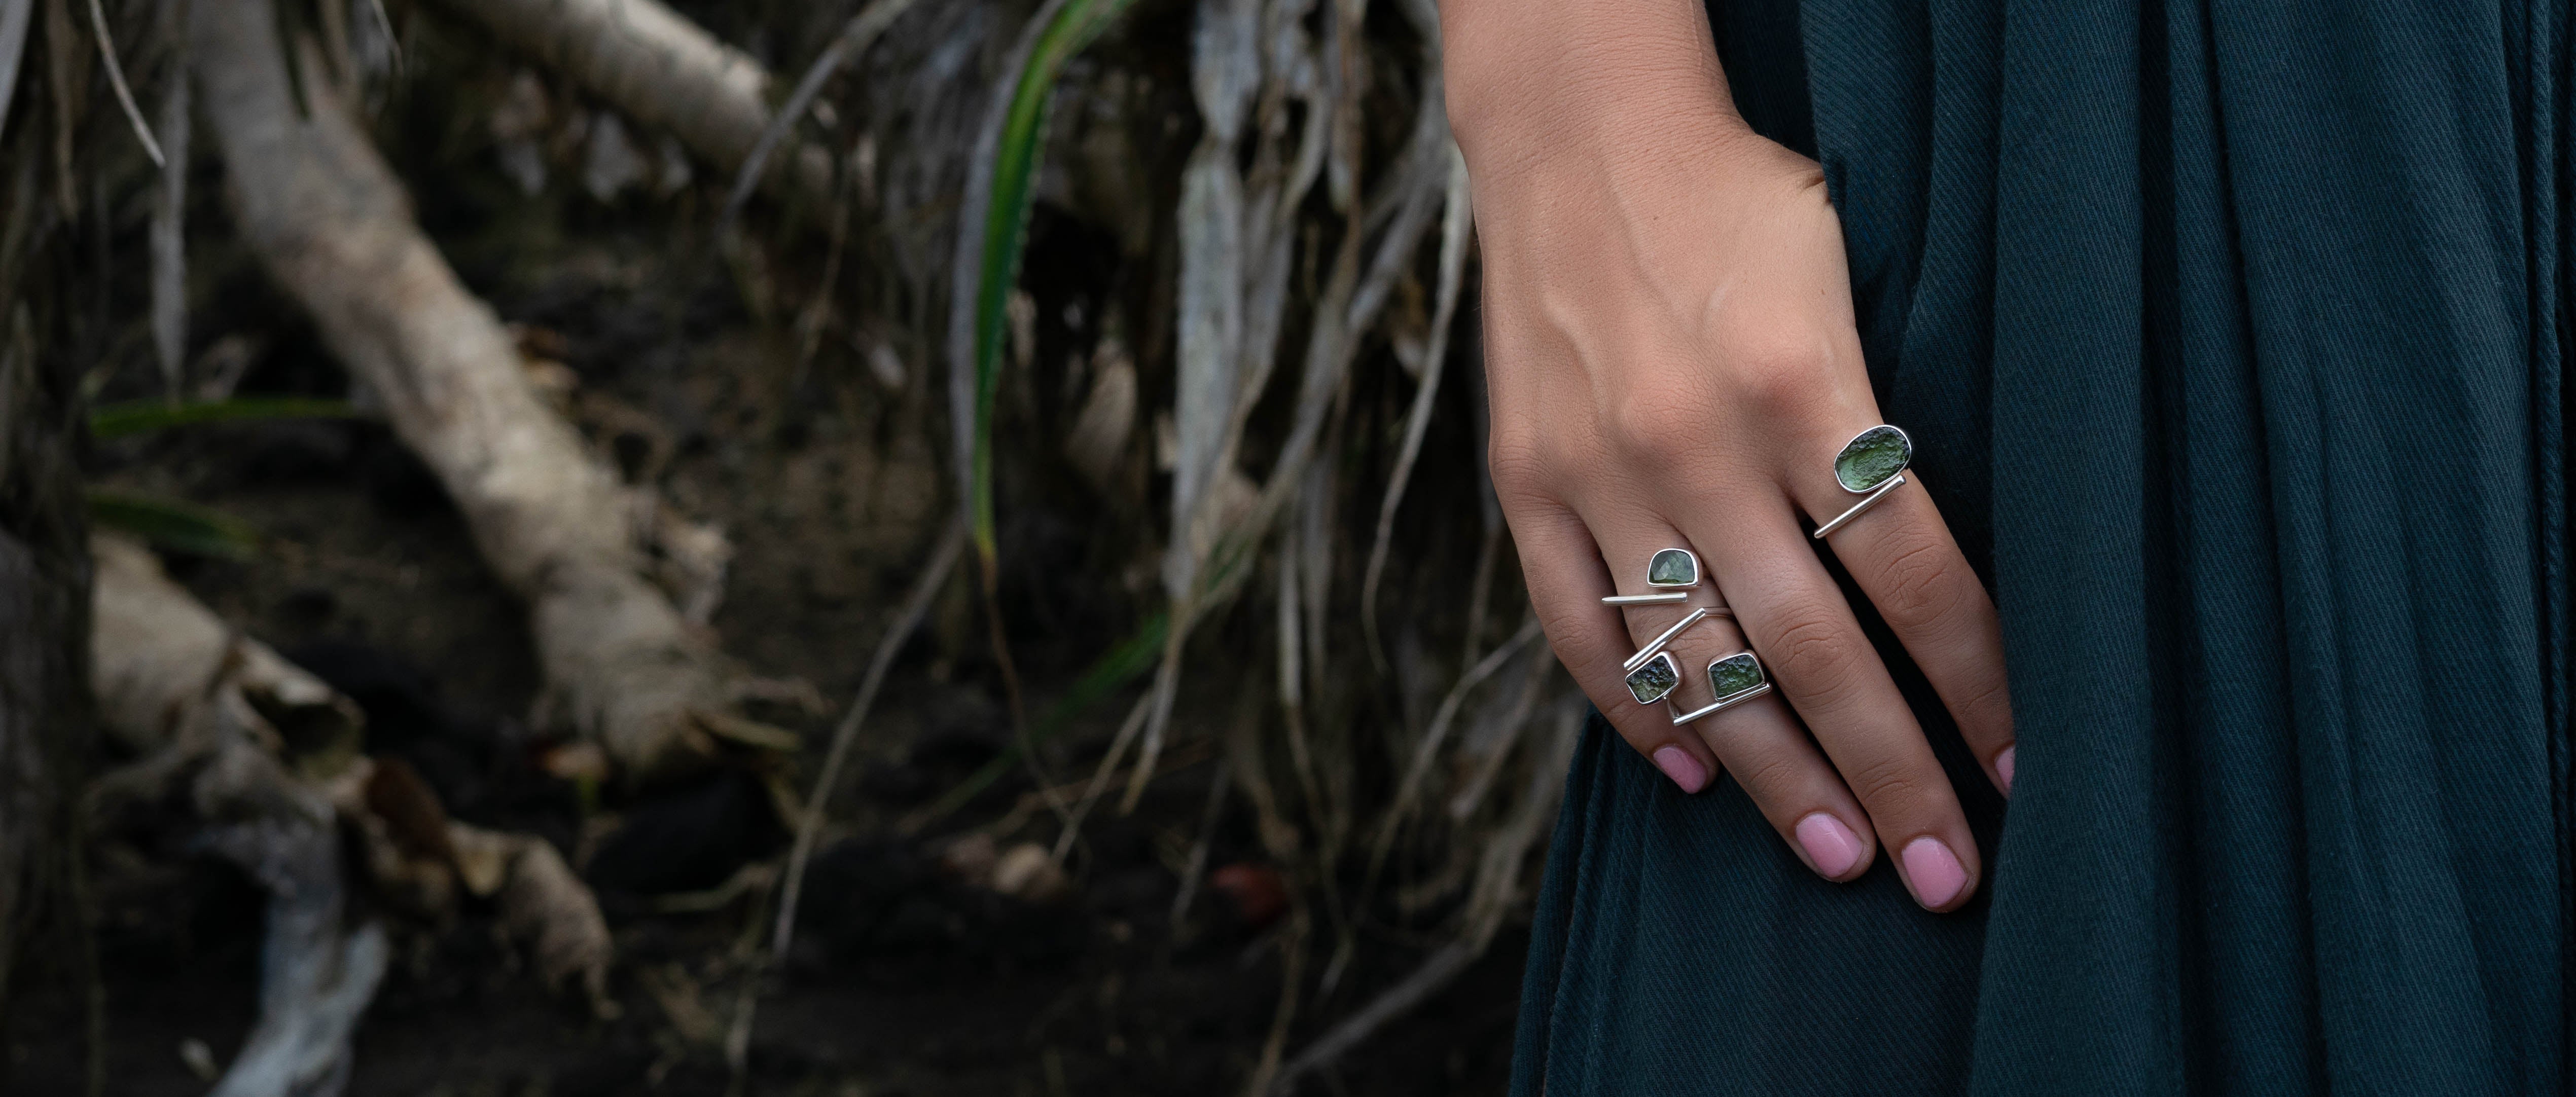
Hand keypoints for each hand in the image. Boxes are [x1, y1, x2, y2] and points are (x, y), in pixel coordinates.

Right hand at [1445, 0, 2014, 910]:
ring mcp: (1598, 471)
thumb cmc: (1738, 198)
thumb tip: (1943, 575)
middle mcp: (1693, 440)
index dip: (1975, 685)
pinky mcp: (1526, 481)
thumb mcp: (1848, 273)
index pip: (1913, 574)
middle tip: (1947, 875)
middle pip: (1814, 647)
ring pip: (1696, 662)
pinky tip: (1693, 773)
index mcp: (1798, 379)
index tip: (2025, 770)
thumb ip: (1882, 415)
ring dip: (1775, 775)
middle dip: (1891, 774)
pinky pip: (1576, 628)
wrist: (1577, 131)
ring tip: (1839, 854)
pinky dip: (1635, 710)